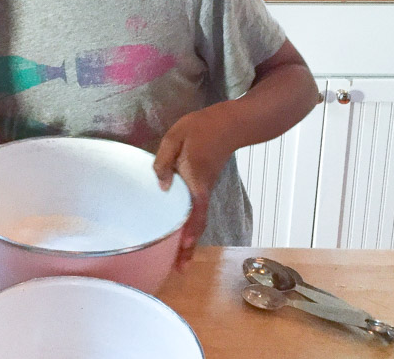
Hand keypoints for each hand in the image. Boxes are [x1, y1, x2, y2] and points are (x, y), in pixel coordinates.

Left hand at [152, 107, 235, 271]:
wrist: (232, 124)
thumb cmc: (203, 128)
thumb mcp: (176, 137)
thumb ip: (165, 161)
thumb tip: (161, 188)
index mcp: (195, 179)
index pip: (193, 210)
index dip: (189, 230)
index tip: (183, 248)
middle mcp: (203, 190)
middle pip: (197, 223)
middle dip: (188, 247)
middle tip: (179, 269)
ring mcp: (205, 189)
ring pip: (198, 219)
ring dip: (189, 240)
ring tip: (179, 260)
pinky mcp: (204, 186)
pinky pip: (197, 211)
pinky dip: (191, 226)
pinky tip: (181, 232)